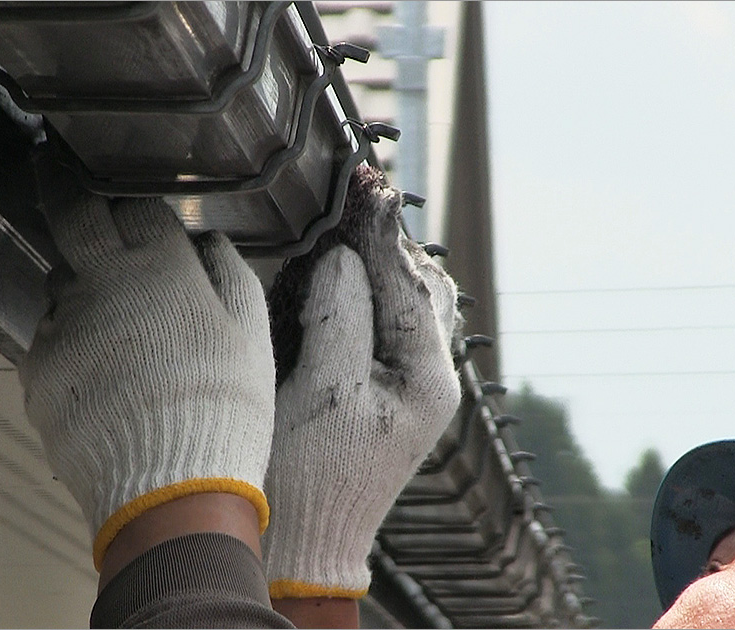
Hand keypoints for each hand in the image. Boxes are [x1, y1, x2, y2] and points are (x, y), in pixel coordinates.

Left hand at [18, 160, 274, 570]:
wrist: (171, 487)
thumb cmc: (224, 409)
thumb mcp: (251, 335)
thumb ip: (229, 274)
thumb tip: (208, 241)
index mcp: (161, 269)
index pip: (135, 208)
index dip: (136, 209)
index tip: (133, 213)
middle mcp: (103, 283)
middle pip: (74, 217)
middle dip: (66, 194)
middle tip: (57, 179)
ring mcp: (64, 324)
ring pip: (61, 285)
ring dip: (80, 291)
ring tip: (114, 334)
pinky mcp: (38, 368)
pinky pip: (49, 340)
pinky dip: (69, 345)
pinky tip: (100, 379)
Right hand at [263, 168, 461, 597]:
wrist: (305, 542)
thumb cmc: (312, 476)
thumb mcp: (323, 392)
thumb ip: (339, 317)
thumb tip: (343, 259)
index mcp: (427, 380)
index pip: (410, 286)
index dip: (382, 234)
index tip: (362, 184)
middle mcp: (429, 379)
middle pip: (422, 287)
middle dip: (387, 242)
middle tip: (357, 195)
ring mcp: (409, 386)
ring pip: (410, 302)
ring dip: (382, 263)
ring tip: (353, 226)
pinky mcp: (382, 391)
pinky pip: (387, 324)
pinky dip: (369, 292)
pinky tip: (344, 274)